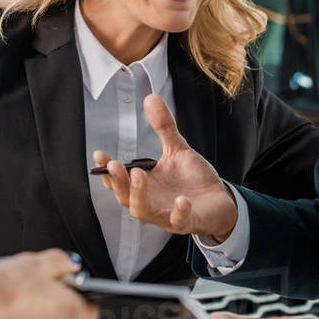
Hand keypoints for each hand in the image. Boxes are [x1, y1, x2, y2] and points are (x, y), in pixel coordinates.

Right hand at [93, 94, 238, 240]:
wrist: (220, 199)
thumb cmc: (193, 179)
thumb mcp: (177, 149)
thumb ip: (163, 127)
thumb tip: (151, 97)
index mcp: (144, 185)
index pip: (118, 180)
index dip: (106, 170)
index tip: (99, 154)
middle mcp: (150, 201)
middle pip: (124, 197)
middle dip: (118, 182)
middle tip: (114, 165)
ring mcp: (166, 214)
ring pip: (142, 211)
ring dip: (138, 195)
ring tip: (139, 175)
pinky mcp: (187, 221)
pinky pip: (178, 222)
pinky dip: (178, 212)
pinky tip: (181, 200)